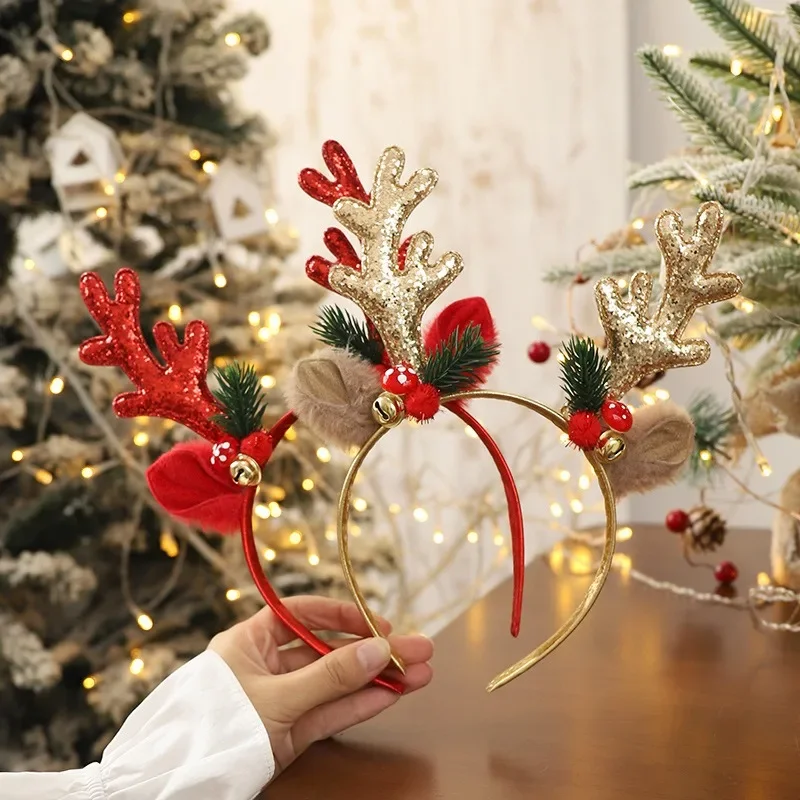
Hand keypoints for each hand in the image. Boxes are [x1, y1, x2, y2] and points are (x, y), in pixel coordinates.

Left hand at [208, 595, 432, 774]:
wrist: (184, 785)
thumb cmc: (216, 727)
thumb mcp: (275, 696)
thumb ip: (329, 676)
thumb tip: (378, 649)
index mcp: (250, 641)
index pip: (303, 615)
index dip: (342, 615)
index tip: (378, 624)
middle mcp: (267, 666)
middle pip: (330, 651)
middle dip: (374, 651)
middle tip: (418, 648)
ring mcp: (281, 701)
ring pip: (336, 684)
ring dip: (377, 679)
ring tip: (421, 673)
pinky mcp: (290, 734)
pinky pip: (331, 713)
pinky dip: (361, 704)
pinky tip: (393, 694)